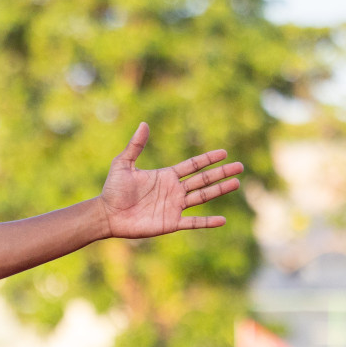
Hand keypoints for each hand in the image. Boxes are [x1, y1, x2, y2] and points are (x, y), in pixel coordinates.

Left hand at [98, 123, 242, 239]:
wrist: (107, 214)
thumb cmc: (112, 190)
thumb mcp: (123, 164)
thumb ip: (135, 146)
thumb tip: (144, 124)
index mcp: (166, 176)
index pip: (192, 165)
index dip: (208, 159)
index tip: (224, 153)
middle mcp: (173, 190)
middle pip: (203, 180)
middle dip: (221, 173)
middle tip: (240, 167)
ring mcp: (174, 206)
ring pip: (202, 197)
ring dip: (219, 190)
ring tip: (236, 183)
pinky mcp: (170, 222)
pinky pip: (193, 222)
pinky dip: (207, 222)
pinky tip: (223, 220)